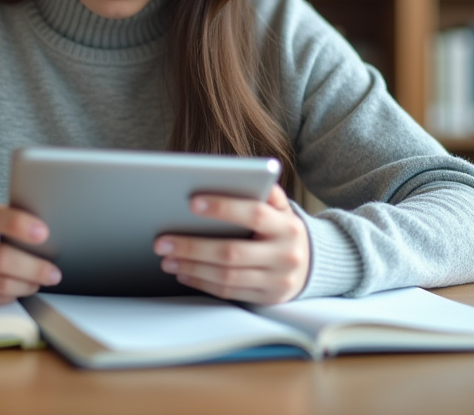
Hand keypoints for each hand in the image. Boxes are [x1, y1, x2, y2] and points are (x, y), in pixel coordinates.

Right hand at [0, 204, 61, 306]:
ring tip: (38, 281)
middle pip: (1, 259)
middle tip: (53, 273)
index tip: (43, 232)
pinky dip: (12, 295)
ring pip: (1, 285)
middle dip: (34, 268)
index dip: (18, 224)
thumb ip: (5, 222)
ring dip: (27, 285)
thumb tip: (45, 236)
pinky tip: (18, 288)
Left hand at [153, 185, 308, 304]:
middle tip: (162, 241)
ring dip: (192, 267)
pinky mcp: (267, 299)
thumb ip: (263, 192)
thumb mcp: (281, 208)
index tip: (191, 202)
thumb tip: (236, 174)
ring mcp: (277, 280)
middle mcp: (285, 255)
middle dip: (192, 246)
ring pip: (227, 276)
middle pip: (232, 252)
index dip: (223, 208)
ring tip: (167, 259)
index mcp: (287, 226)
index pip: (254, 213)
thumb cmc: (282, 229)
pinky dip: (202, 283)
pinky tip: (183, 273)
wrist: (311, 264)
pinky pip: (228, 293)